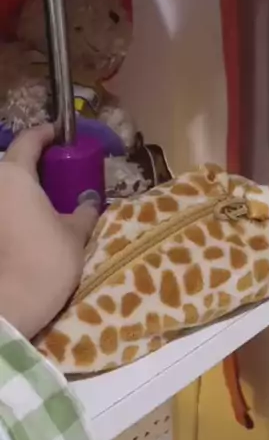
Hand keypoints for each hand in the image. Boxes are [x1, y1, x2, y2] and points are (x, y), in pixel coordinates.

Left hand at [0, 125, 98, 337]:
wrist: (8, 305)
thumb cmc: (45, 260)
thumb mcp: (74, 234)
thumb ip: (83, 213)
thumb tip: (88, 203)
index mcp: (15, 174)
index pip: (29, 140)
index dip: (45, 134)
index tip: (59, 135)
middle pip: (12, 166)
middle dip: (33, 167)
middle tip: (58, 175)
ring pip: (5, 192)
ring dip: (22, 194)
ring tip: (46, 205)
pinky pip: (3, 212)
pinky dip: (13, 213)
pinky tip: (30, 227)